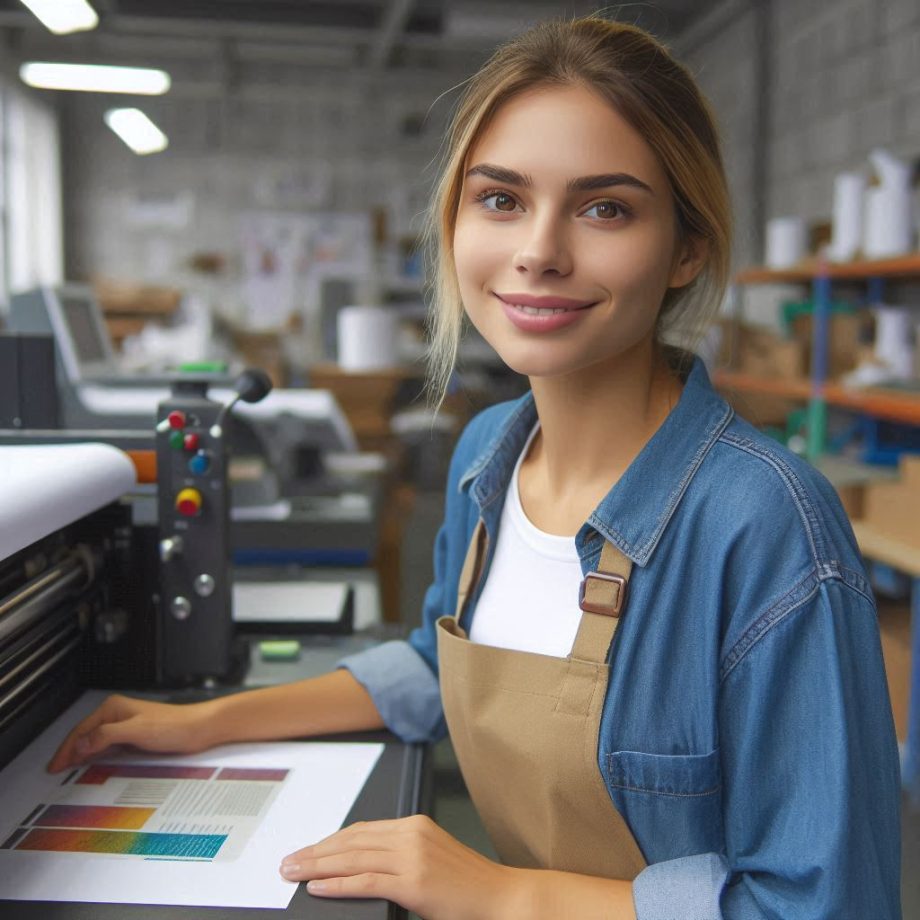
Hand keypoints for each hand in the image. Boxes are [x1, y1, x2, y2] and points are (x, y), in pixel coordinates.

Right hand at [47, 694, 217, 772]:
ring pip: (95, 741)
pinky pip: (108, 746)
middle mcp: (118, 714)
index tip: (54, 766)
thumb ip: (105, 736)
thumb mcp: (136, 731)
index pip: (81, 730)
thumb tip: (79, 745)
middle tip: (55, 769)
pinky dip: (96, 755)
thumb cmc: (175, 726)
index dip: (66, 749)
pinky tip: (92, 764)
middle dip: (69, 751)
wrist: (199, 729)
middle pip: (85, 735)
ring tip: (67, 769)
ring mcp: (126, 725)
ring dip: (81, 754)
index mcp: (114, 708)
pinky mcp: (135, 736)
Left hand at [279, 814, 520, 918]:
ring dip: (317, 866)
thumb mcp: (430, 859)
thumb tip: (358, 866)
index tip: (307, 851)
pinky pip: (366, 881)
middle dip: (315, 852)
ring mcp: (413, 856)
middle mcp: (412, 833)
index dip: (329, 841)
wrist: (501, 897)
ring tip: (294, 874)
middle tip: (288, 863)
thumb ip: (398, 856)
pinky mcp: (414, 882)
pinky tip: (318, 888)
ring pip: (352, 858)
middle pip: (351, 841)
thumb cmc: (467, 886)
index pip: (361, 830)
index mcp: (415, 825)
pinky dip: (338, 884)